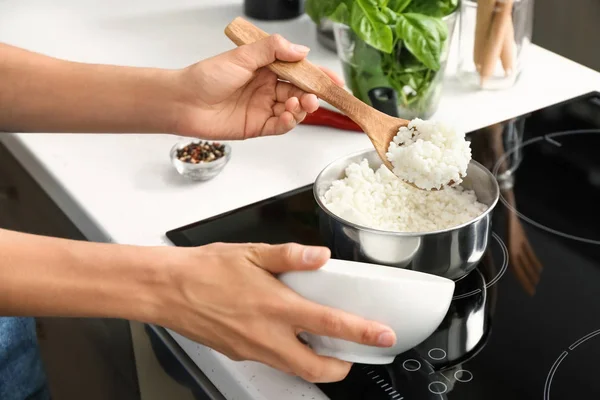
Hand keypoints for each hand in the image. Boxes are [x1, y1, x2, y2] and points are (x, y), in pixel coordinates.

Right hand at [154, 242, 395, 381]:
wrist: (167, 289)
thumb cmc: (204, 270)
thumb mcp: (251, 253)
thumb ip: (290, 256)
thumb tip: (320, 256)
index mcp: (275, 306)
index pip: (330, 325)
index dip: (361, 332)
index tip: (382, 336)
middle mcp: (267, 335)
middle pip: (316, 368)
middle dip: (342, 368)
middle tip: (352, 354)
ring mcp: (252, 349)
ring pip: (295, 370)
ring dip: (316, 363)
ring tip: (323, 345)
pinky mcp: (239, 353)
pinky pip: (273, 361)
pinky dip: (289, 355)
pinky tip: (285, 334)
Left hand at [174, 34, 343, 139]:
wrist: (183, 102)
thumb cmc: (206, 77)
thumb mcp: (242, 56)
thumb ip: (273, 51)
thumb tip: (301, 51)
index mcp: (265, 68)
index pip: (298, 71)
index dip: (317, 76)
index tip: (334, 81)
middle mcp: (266, 88)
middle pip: (299, 93)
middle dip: (311, 95)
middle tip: (314, 96)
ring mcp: (262, 108)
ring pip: (292, 111)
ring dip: (301, 109)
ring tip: (299, 105)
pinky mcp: (257, 127)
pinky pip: (280, 126)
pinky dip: (289, 123)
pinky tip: (288, 117)